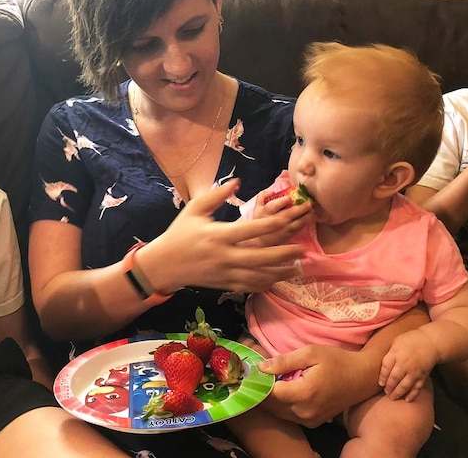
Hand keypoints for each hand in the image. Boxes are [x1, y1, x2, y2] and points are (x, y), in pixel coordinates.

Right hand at [141, 180, 304, 293]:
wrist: (164, 264)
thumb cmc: (180, 232)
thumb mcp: (195, 209)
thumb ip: (217, 195)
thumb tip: (238, 181)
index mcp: (218, 235)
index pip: (251, 229)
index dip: (274, 225)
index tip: (290, 220)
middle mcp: (224, 255)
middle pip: (260, 257)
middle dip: (284, 254)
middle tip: (303, 250)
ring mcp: (225, 273)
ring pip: (259, 276)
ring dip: (280, 273)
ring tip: (298, 268)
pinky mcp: (224, 284)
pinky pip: (250, 286)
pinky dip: (266, 284)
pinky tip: (278, 279)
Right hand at [246, 190, 312, 246]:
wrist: (260, 239)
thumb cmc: (260, 219)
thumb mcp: (257, 206)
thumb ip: (262, 196)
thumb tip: (272, 191)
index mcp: (265, 212)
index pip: (273, 206)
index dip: (281, 202)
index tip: (290, 197)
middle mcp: (274, 221)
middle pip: (287, 215)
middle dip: (299, 209)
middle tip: (308, 203)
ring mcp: (282, 230)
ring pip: (295, 223)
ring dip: (305, 217)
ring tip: (312, 210)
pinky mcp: (288, 235)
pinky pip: (298, 229)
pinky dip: (305, 223)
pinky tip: (310, 217)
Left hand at [257, 344, 378, 426]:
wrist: (363, 378)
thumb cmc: (337, 360)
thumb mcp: (311, 353)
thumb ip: (284, 361)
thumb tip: (261, 368)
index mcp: (303, 393)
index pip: (269, 392)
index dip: (259, 381)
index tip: (254, 370)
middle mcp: (304, 412)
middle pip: (271, 405)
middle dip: (262, 390)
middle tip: (259, 374)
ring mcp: (309, 420)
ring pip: (278, 412)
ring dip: (271, 398)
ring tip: (270, 380)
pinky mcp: (313, 423)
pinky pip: (289, 416)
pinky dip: (281, 405)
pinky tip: (284, 390)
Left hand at [378, 329, 438, 401]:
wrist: (431, 342)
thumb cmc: (410, 340)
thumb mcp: (396, 342)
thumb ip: (389, 353)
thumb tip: (381, 365)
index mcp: (396, 353)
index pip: (386, 368)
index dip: (382, 377)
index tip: (380, 383)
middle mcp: (405, 364)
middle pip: (394, 378)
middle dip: (389, 387)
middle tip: (386, 392)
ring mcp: (414, 371)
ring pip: (404, 386)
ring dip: (398, 393)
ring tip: (393, 397)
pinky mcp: (422, 376)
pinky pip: (417, 388)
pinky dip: (412, 395)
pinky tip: (407, 400)